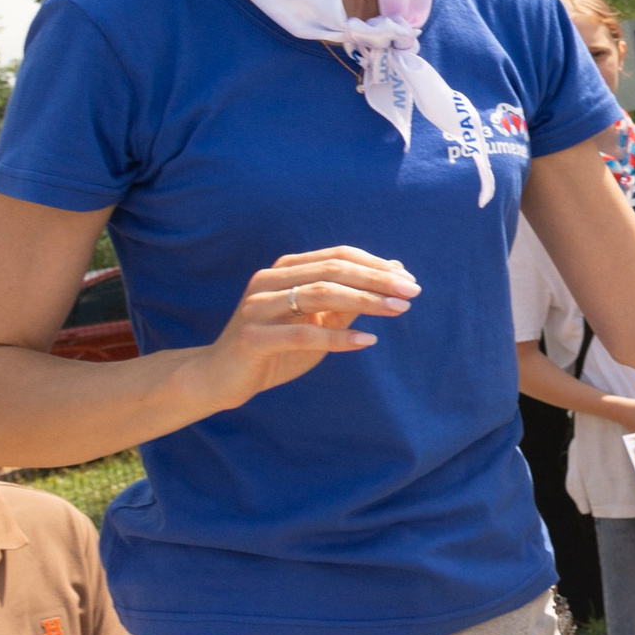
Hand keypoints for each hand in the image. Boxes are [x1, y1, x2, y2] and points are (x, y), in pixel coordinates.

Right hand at [183, 247, 418, 410]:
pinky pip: (302, 333)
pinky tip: (367, 342)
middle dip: (377, 280)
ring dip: (365, 302)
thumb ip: (351, 299)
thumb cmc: (277, 348)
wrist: (222, 378)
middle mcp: (270, 280)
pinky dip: (338, 338)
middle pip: (332, 271)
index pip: (338, 256)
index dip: (375, 265)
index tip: (409, 280)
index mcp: (286, 269)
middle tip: (412, 292)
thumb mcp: (319, 322)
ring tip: (398, 310)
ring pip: (320, 294)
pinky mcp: (252, 337)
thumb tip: (395, 271)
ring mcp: (258, 307)